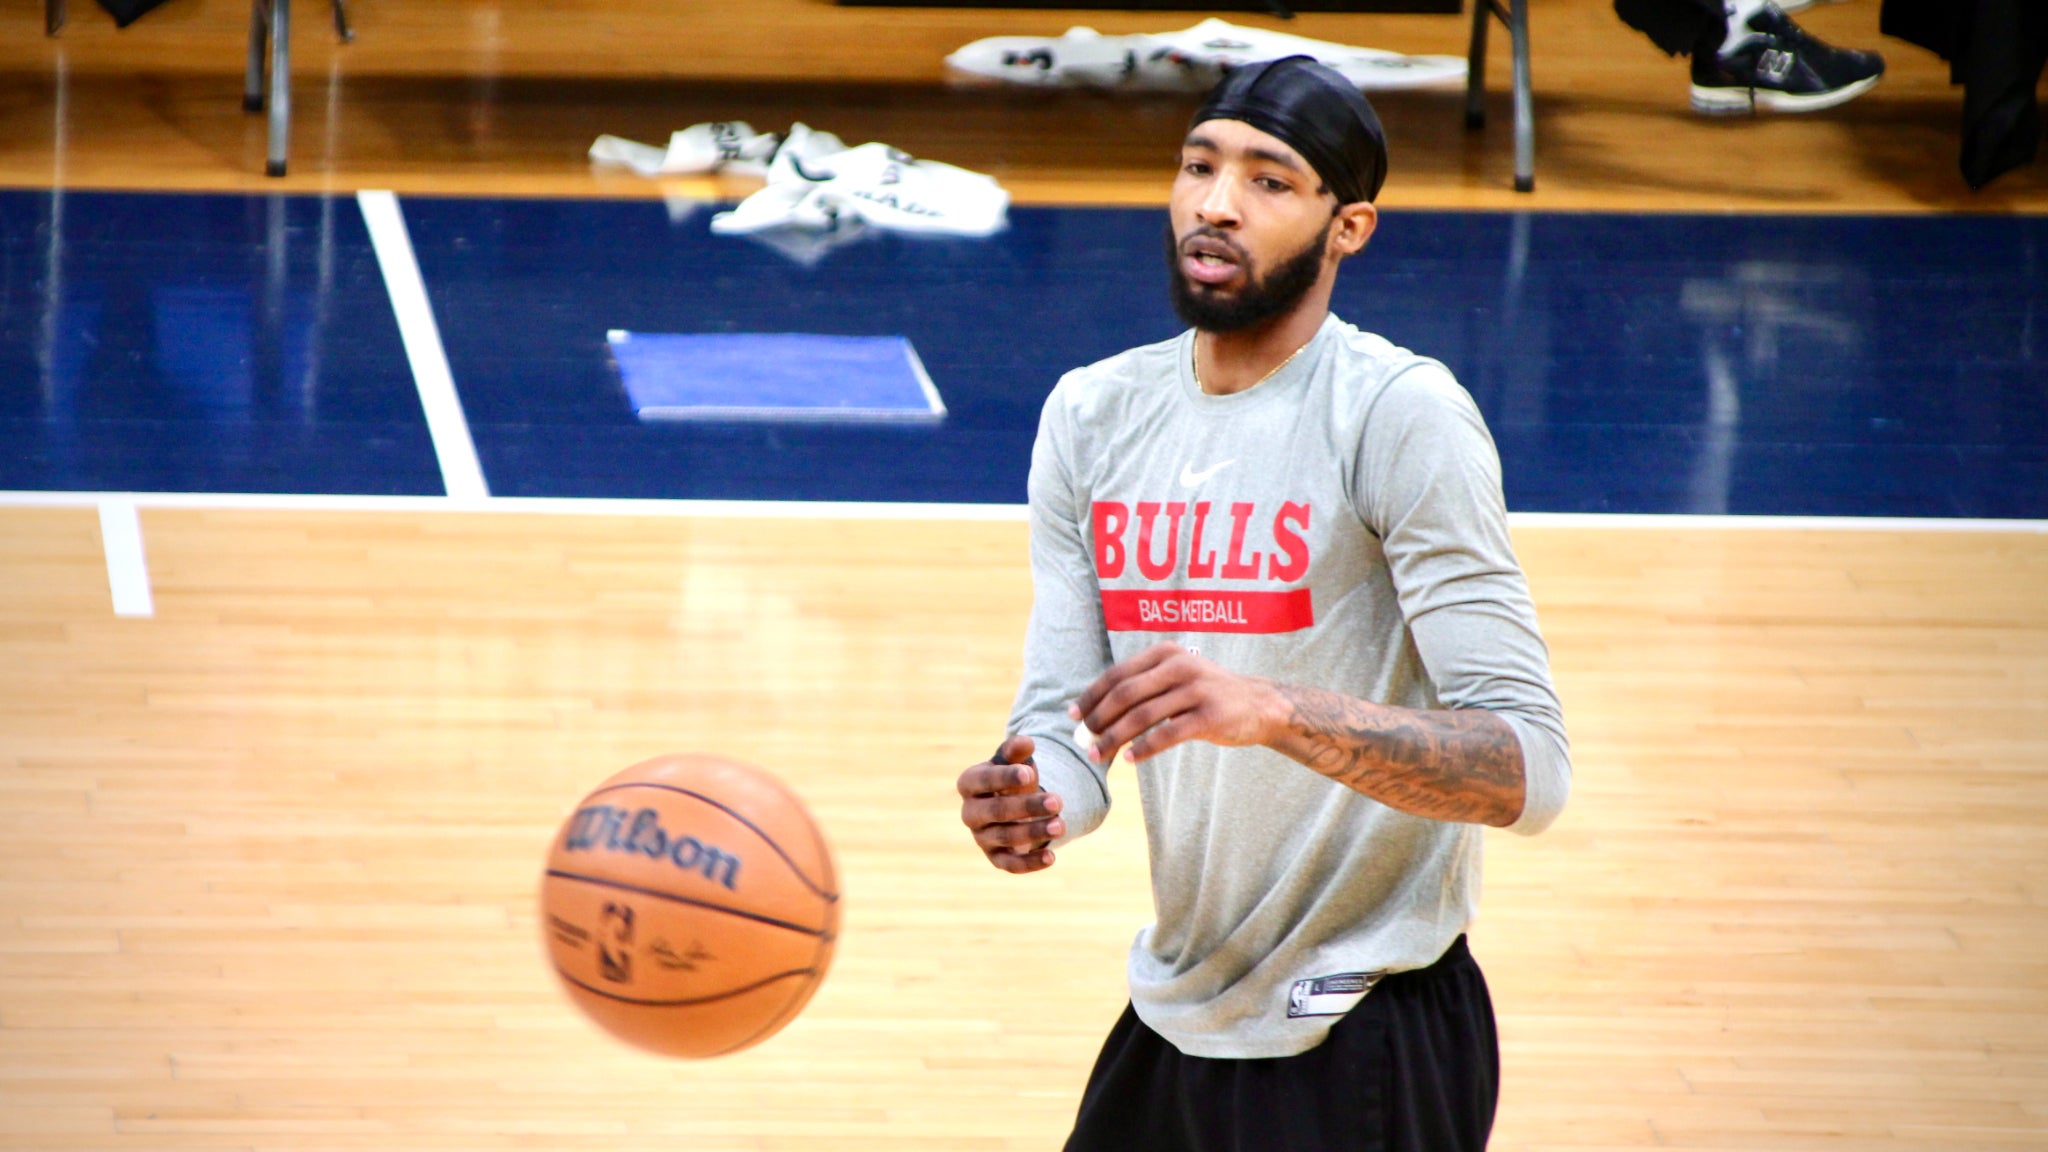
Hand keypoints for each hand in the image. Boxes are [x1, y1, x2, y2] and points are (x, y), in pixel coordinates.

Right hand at [957, 733, 1063, 873]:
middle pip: (996, 811)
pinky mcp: (996, 858)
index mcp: (969, 784)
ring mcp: (981, 837)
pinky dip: (1030, 863)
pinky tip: (1051, 857)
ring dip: (1034, 832)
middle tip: (1058, 801)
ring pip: (1005, 837)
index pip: (983, 781)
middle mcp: (970, 812)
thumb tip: (1026, 742)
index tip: (1030, 773)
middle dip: (1027, 807)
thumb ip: (1017, 751)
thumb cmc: (1014, 778)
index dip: (1005, 777)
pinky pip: (1010, 864)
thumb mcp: (1016, 761)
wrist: (1016, 805)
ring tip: (1061, 825)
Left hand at [1071, 641, 1276, 763]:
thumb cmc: (1206, 694)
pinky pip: (1168, 734)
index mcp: (1165, 653)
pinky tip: (1130, 759)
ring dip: (1115, 737)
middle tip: (1083, 740)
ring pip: (1143, 715)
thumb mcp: (1176, 677)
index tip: (1073, 716)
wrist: (1259, 705)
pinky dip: (1144, 748)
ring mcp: (1196, 690)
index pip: (1118, 674)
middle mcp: (1179, 666)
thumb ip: (1143, 687)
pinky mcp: (1210, 716)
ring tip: (1098, 755)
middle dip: (1099, 719)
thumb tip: (1094, 712)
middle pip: (1126, 694)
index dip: (1092, 696)